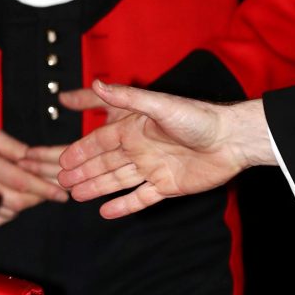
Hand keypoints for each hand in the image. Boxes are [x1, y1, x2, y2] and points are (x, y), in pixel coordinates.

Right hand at [0, 123, 68, 226]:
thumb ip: (13, 147)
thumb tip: (36, 160)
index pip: (20, 181)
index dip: (44, 188)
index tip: (61, 192)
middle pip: (17, 201)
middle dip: (39, 198)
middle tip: (54, 191)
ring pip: (10, 211)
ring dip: (27, 203)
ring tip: (36, 191)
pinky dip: (12, 211)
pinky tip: (15, 197)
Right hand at [58, 80, 270, 217]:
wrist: (232, 140)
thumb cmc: (198, 117)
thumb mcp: (159, 105)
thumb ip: (126, 98)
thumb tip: (97, 83)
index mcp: (134, 129)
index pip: (100, 141)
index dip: (80, 151)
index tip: (62, 161)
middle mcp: (140, 148)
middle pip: (104, 162)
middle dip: (82, 171)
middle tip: (61, 181)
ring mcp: (153, 168)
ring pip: (117, 181)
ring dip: (96, 187)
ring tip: (75, 195)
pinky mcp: (168, 186)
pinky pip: (140, 198)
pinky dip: (123, 205)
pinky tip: (106, 211)